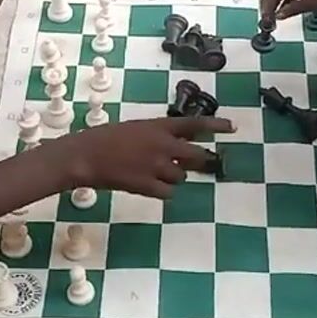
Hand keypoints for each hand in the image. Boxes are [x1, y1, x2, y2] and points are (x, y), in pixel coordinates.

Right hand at [67, 116, 234, 197]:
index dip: (216, 125)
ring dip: (172, 178)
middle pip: (196, 156)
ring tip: (152, 174)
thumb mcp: (135, 129)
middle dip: (196, 162)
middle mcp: (162, 145)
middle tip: (189, 164)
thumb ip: (156, 137)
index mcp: (158, 127)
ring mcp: (156, 166)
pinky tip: (148, 186)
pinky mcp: (147, 185)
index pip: (194, 124)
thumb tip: (174, 150)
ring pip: (181, 177)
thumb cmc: (104, 139)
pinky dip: (162, 192)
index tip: (233, 128)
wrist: (83, 155)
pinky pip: (168, 193)